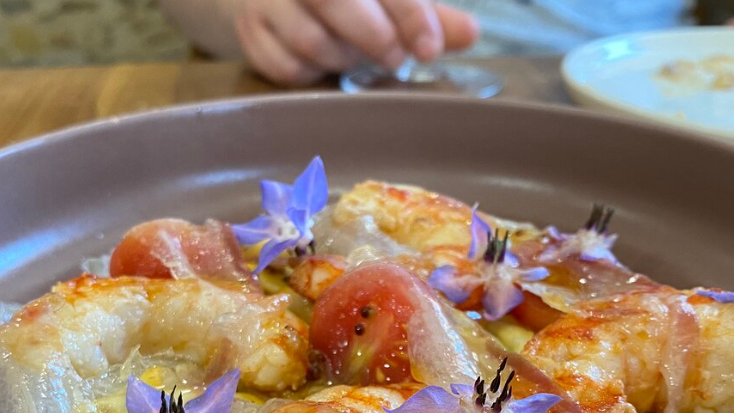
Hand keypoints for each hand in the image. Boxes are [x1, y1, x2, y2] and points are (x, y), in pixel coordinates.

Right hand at [234, 0, 478, 84]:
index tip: (430, 49)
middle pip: (337, 0)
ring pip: (311, 40)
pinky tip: (319, 63)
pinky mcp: (251, 32)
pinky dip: (310, 74)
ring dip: (340, 58)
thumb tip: (470, 35)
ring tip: (350, 55)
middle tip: (394, 59)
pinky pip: (286, 68)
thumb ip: (427, 15)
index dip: (411, 14)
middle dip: (374, 36)